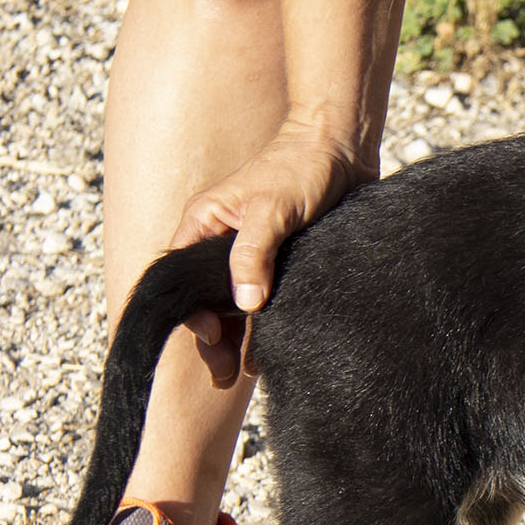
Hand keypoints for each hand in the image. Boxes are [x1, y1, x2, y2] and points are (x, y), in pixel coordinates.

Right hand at [171, 122, 371, 384]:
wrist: (342, 149)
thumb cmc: (301, 168)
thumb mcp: (272, 210)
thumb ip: (253, 255)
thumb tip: (243, 304)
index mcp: (203, 225)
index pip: (181, 280)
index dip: (193, 314)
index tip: (214, 337)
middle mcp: (220, 242)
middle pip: (205, 299)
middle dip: (213, 338)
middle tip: (225, 375)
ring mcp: (249, 253)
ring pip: (233, 304)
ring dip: (237, 338)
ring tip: (243, 372)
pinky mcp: (278, 261)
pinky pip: (263, 299)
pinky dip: (263, 326)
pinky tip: (268, 353)